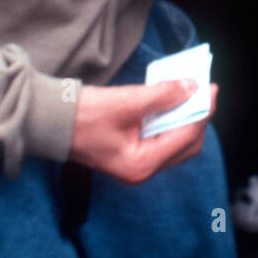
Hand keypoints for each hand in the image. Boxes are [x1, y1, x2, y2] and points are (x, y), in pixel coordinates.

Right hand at [68, 80, 218, 184]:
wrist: (46, 122)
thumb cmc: (80, 116)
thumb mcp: (125, 102)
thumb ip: (162, 96)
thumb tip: (191, 88)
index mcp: (141, 164)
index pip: (185, 137)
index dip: (202, 112)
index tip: (210, 89)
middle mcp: (142, 170)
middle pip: (186, 144)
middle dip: (198, 117)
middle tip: (205, 90)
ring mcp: (136, 164)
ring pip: (175, 142)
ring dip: (185, 117)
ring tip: (192, 93)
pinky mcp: (130, 153)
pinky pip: (161, 137)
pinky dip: (170, 120)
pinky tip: (173, 101)